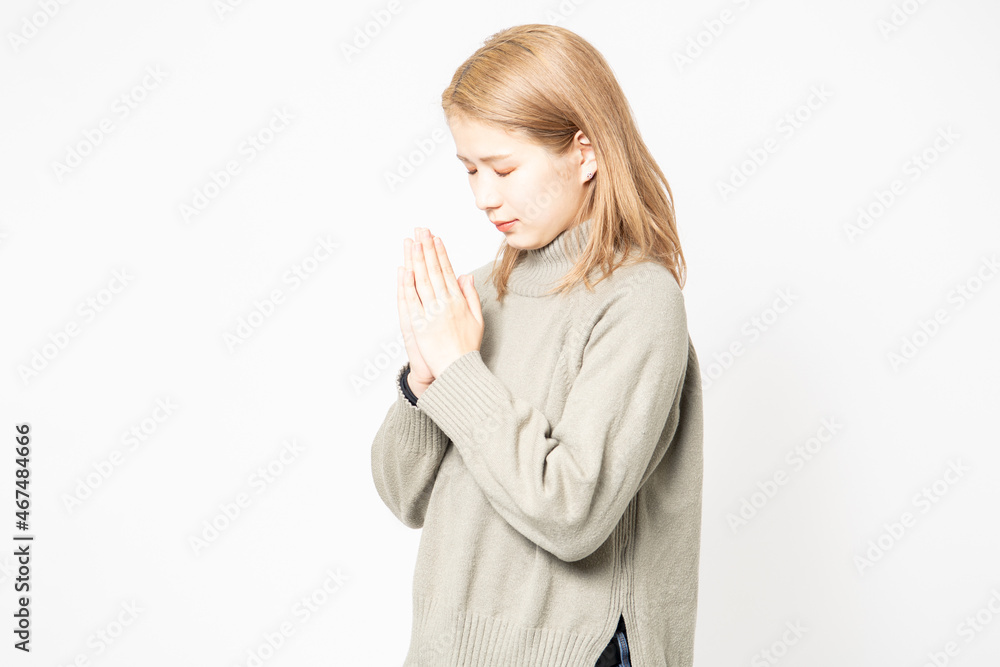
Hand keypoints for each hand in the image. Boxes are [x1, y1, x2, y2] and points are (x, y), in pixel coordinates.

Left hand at [400, 227, 483, 378]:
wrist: (458, 370)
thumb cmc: (467, 348)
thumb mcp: (477, 319)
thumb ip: (471, 296)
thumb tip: (465, 276)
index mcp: (458, 301)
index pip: (447, 271)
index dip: (440, 253)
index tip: (435, 238)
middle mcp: (445, 303)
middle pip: (433, 270)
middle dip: (427, 248)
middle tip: (421, 230)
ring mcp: (431, 313)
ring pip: (422, 280)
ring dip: (417, 259)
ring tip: (412, 242)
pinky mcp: (419, 324)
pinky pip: (412, 301)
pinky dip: (408, 284)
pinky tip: (405, 269)